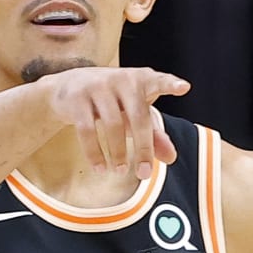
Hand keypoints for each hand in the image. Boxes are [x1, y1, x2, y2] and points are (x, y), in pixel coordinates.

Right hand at [42, 66, 190, 180]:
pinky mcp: (77, 98)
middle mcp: (121, 79)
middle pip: (138, 116)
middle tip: (145, 174)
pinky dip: (95, 153)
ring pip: (112, 124)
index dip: (170, 84)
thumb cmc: (112, 102)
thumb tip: (171, 157)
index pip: (158, 81)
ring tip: (121, 171)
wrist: (69, 87)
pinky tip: (100, 168)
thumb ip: (154, 134)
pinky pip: (87, 130)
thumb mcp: (135, 114)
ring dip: (118, 153)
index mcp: (141, 80)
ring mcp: (97, 86)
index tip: (184, 87)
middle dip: (144, 148)